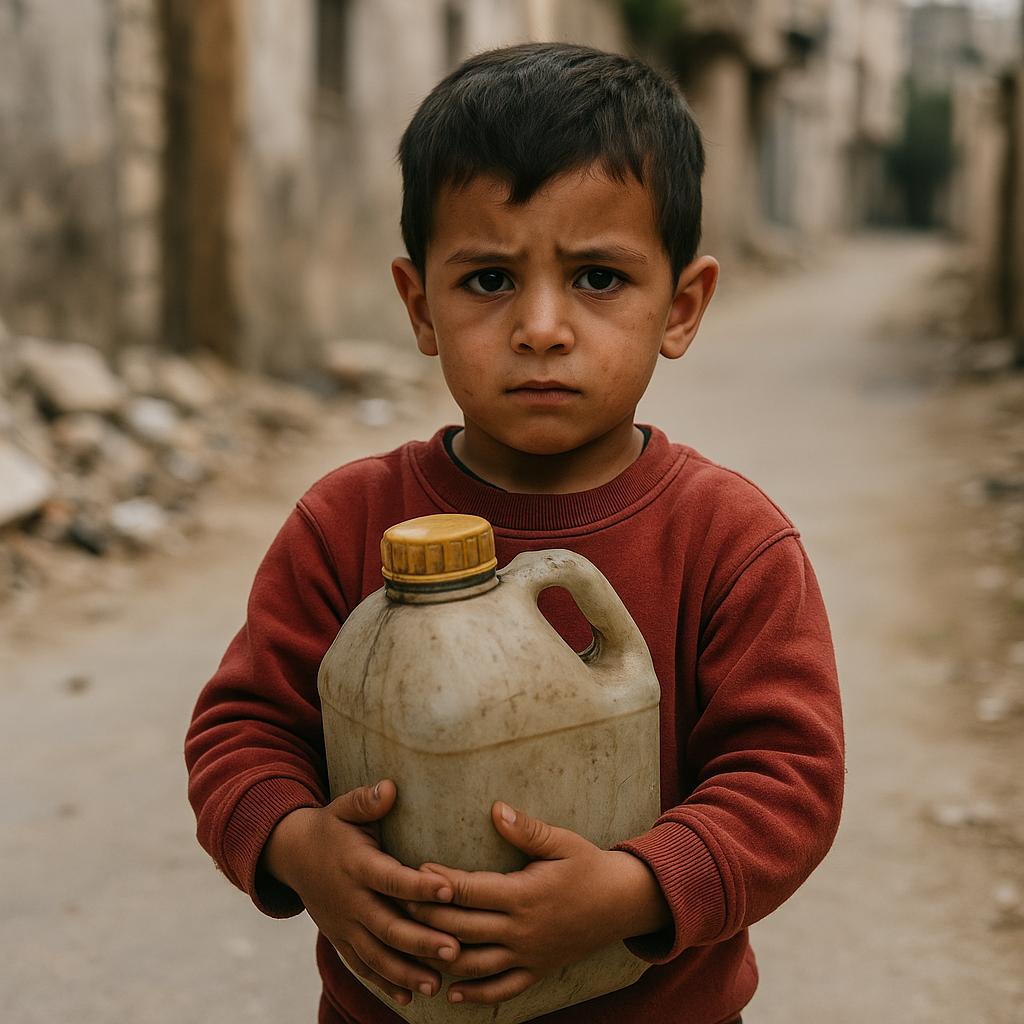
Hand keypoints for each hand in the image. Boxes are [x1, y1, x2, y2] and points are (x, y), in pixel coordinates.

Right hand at [261, 780, 459, 1005]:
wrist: (291, 855)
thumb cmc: (331, 827)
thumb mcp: (344, 807)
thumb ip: (367, 800)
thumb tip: (390, 787)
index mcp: (357, 865)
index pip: (391, 878)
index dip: (419, 885)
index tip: (449, 891)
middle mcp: (350, 900)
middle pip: (387, 926)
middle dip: (421, 941)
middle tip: (455, 950)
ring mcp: (343, 924)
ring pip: (376, 955)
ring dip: (406, 971)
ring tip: (437, 984)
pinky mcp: (340, 939)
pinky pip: (362, 967)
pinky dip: (385, 983)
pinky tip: (410, 998)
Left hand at [405, 802, 669, 1005]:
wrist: (624, 904)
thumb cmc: (589, 866)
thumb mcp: (563, 842)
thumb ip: (527, 829)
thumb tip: (496, 809)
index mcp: (524, 894)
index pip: (470, 889)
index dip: (439, 880)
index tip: (415, 868)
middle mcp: (522, 930)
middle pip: (462, 927)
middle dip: (428, 916)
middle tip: (399, 903)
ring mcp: (528, 955)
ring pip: (475, 964)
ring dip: (441, 957)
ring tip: (412, 947)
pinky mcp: (537, 970)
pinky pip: (502, 990)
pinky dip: (476, 995)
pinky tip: (451, 994)